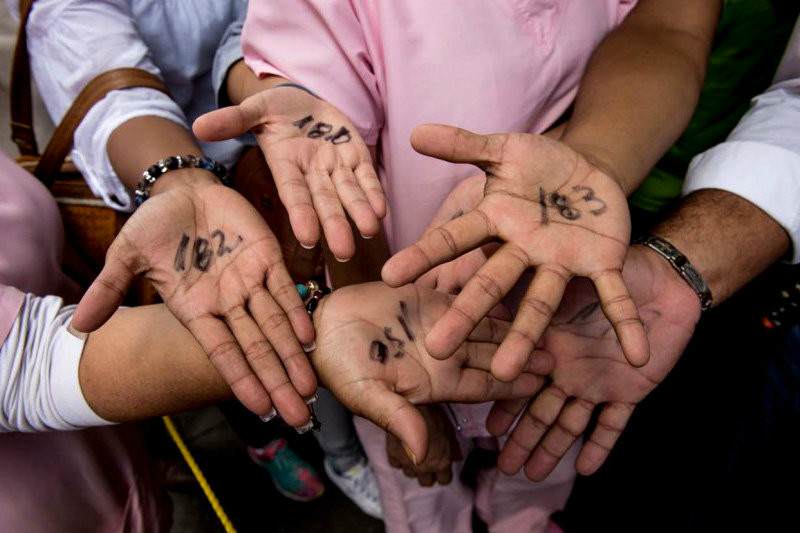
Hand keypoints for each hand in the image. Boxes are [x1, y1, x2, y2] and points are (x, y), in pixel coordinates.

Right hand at [71, 179, 315, 424]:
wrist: (182, 191)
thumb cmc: (155, 225)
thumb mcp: (127, 254)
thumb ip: (110, 288)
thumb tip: (80, 326)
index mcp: (196, 310)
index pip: (223, 352)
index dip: (243, 379)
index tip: (262, 409)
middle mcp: (227, 303)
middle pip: (257, 349)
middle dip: (278, 382)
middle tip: (300, 418)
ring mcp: (249, 281)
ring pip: (276, 325)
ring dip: (294, 356)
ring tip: (310, 389)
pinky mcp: (267, 257)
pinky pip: (285, 288)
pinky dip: (298, 312)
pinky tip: (309, 338)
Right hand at [194, 81, 385, 260]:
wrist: (306, 104)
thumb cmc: (277, 110)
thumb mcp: (255, 109)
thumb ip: (232, 120)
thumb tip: (199, 125)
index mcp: (287, 166)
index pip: (294, 193)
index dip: (301, 214)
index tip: (307, 236)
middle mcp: (313, 174)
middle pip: (325, 202)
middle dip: (335, 225)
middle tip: (344, 252)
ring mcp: (336, 168)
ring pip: (349, 194)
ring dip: (359, 213)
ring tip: (369, 231)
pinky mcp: (357, 158)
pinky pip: (367, 178)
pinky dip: (374, 193)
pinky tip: (381, 210)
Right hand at [311, 282, 552, 462]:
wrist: (320, 328)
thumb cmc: (340, 367)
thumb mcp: (368, 395)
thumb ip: (398, 418)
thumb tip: (421, 452)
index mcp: (435, 380)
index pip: (483, 384)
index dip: (512, 382)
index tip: (543, 381)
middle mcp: (444, 352)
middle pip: (493, 352)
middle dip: (525, 351)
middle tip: (560, 348)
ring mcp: (438, 321)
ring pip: (485, 320)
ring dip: (513, 318)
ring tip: (547, 310)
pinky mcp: (427, 294)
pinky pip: (461, 288)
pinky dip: (484, 283)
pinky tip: (510, 273)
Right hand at [382, 124, 648, 380]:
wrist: (588, 169)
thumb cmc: (540, 164)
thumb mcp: (503, 149)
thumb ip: (462, 145)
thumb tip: (414, 133)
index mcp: (497, 222)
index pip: (453, 239)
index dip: (423, 256)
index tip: (390, 278)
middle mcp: (523, 251)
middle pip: (490, 284)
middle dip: (464, 314)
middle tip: (436, 348)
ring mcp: (561, 262)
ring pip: (539, 303)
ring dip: (524, 336)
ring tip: (505, 372)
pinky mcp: (601, 265)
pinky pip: (614, 298)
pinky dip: (626, 325)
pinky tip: (637, 356)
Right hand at [386, 405, 461, 486]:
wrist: (411, 405)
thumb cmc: (433, 415)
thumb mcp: (448, 431)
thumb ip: (452, 448)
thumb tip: (456, 458)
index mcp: (441, 463)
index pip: (444, 480)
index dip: (444, 473)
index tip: (441, 465)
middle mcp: (424, 467)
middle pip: (426, 482)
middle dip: (428, 473)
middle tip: (428, 461)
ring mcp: (407, 463)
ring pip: (410, 474)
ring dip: (413, 467)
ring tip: (415, 455)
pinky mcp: (393, 455)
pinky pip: (396, 464)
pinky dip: (399, 459)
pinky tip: (403, 450)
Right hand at [486, 245, 699, 480]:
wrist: (666, 280)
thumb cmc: (612, 270)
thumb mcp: (564, 280)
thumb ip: (528, 295)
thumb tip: (481, 292)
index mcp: (547, 343)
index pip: (519, 379)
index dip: (503, 404)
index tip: (485, 429)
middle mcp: (566, 368)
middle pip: (540, 410)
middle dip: (522, 439)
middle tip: (503, 466)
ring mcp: (596, 382)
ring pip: (569, 423)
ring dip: (552, 449)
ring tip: (532, 475)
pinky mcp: (629, 392)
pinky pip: (612, 424)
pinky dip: (600, 446)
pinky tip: (584, 468)